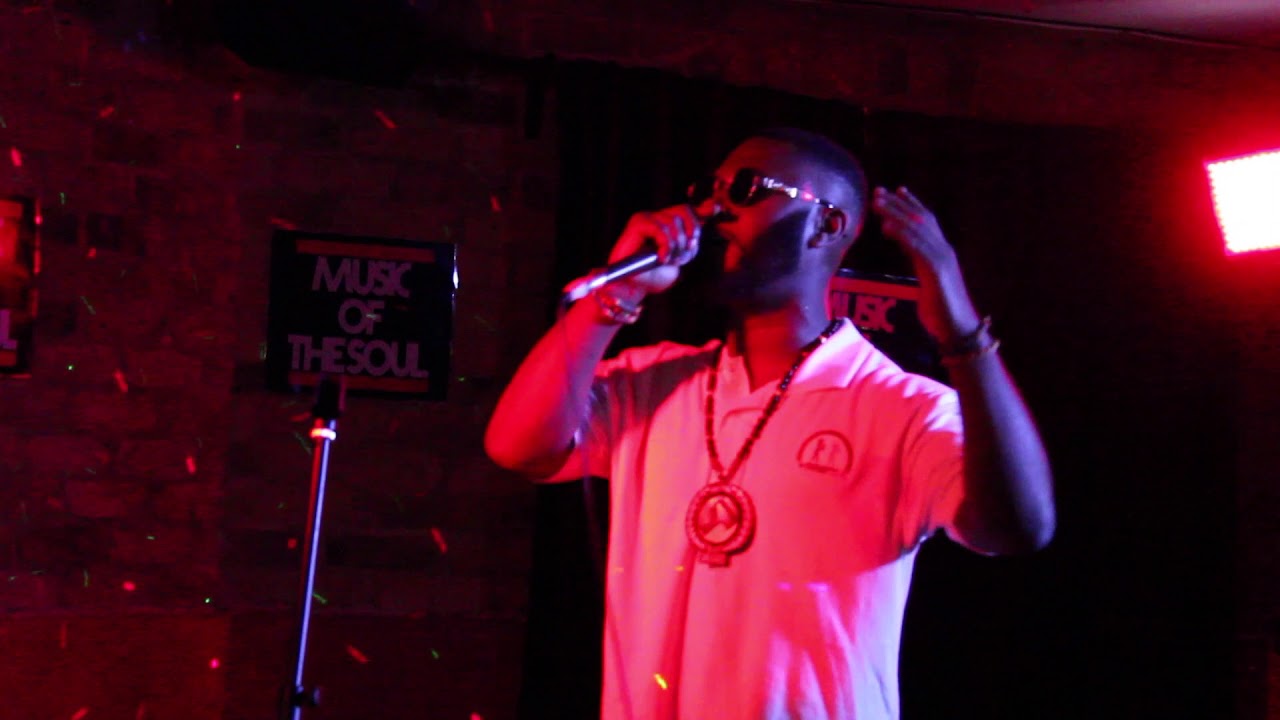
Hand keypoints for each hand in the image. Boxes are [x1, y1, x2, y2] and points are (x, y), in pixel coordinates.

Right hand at [605, 204, 701, 298]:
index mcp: (665, 222)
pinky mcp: (637, 224)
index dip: (697, 219)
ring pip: (673, 222)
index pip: (687, 210)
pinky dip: (666, 246)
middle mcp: (656, 217)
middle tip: (680, 257)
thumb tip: (705, 220)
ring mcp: (646, 218)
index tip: (700, 231)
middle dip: (688, 237)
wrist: (633, 287)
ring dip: (676, 246)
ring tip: (668, 260)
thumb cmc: (654, 275)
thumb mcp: (680, 258)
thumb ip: (691, 243)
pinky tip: (661, 258)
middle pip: (683, 211)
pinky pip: (661, 229)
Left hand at [872, 186, 980, 343]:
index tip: (897, 190)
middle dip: (899, 203)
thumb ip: (922, 268)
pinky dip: (902, 234)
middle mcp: (943, 250)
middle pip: (920, 219)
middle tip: (879, 191)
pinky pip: (917, 246)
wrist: (958, 329)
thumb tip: (914, 260)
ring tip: (878, 202)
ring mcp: (942, 258)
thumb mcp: (929, 284)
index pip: (927, 222)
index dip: (913, 205)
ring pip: (917, 228)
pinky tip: (887, 226)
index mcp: (941, 253)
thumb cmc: (942, 312)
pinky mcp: (937, 270)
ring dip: (896, 213)